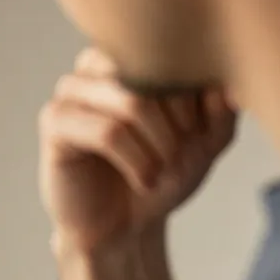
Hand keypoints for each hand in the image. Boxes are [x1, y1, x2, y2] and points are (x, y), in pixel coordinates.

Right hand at [39, 48, 237, 256]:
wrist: (122, 227)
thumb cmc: (160, 176)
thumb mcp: (206, 143)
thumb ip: (221, 112)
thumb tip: (224, 87)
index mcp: (132, 54)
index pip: (178, 52)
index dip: (199, 95)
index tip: (203, 133)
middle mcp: (98, 64)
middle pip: (156, 73)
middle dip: (181, 120)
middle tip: (184, 155)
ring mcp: (72, 91)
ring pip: (133, 102)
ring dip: (161, 143)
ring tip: (165, 171)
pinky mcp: (55, 123)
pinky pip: (107, 132)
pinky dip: (137, 161)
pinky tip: (146, 181)